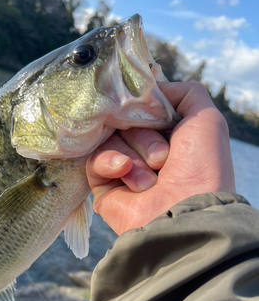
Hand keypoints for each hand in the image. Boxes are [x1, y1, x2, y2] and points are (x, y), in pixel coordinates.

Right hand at [87, 82, 235, 235]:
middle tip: (163, 158)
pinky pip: (95, 159)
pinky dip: (111, 162)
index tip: (153, 114)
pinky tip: (126, 172)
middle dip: (144, 137)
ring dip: (133, 153)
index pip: (141, 108)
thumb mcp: (206, 118)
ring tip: (151, 175)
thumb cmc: (200, 167)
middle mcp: (144, 151)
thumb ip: (185, 92)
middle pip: (124, 122)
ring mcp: (122, 169)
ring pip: (109, 138)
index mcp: (167, 136)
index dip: (145, 108)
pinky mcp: (104, 186)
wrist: (184, 212)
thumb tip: (152, 88)